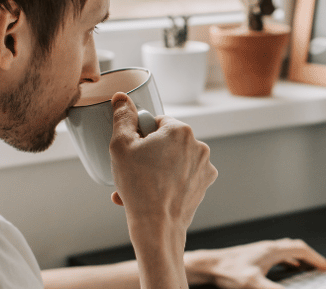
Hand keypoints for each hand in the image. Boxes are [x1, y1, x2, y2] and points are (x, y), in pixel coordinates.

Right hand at [108, 92, 216, 230]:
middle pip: (165, 141)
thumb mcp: (121, 146)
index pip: (155, 122)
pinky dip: (168, 182)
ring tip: (138, 187)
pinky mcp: (204, 184)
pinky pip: (182, 175)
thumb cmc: (138, 186)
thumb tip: (121, 98)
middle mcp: (198, 145)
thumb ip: (122, 117)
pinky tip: (152, 195)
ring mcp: (204, 166)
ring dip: (155, 169)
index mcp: (180, 130)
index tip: (133, 152)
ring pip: (173, 160)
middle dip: (148, 154)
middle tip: (132, 171)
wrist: (157, 226)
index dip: (140, 136)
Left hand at [185, 239, 325, 288]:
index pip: (301, 250)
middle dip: (309, 257)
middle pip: (295, 248)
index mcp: (272, 251)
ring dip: (298, 259)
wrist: (208, 267)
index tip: (325, 267)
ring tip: (305, 268)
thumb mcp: (255, 285)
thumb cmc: (228, 273)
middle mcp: (267, 248)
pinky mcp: (253, 257)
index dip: (316, 259)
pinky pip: (276, 256)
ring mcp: (260, 252)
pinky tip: (282, 270)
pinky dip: (285, 262)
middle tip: (318, 267)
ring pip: (285, 252)